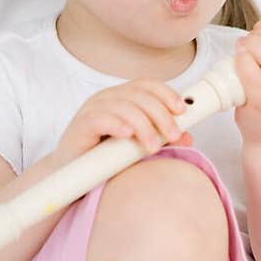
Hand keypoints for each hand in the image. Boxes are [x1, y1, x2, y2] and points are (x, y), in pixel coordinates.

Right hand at [53, 78, 193, 167]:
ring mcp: (92, 109)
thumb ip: (160, 137)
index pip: (147, 85)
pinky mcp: (80, 125)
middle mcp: (107, 98)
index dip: (166, 93)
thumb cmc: (105, 157)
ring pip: (124, 107)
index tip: (182, 111)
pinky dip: (117, 124)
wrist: (72, 174)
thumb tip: (188, 136)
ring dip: (144, 126)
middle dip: (161, 114)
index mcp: (122, 97)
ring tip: (153, 147)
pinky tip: (128, 134)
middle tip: (173, 135)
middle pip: (139, 95)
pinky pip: (100, 118)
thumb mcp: (138, 145)